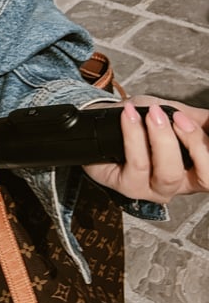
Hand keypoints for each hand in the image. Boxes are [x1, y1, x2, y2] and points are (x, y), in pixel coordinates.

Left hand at [83, 99, 208, 200]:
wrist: (103, 122)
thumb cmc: (142, 120)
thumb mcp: (175, 114)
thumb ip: (198, 119)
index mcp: (194, 172)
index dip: (207, 146)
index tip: (191, 119)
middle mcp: (177, 186)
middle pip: (204, 180)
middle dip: (195, 144)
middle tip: (178, 118)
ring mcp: (152, 189)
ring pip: (169, 174)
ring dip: (162, 138)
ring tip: (152, 113)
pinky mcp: (127, 186)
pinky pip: (137, 164)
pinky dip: (135, 135)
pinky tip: (130, 115)